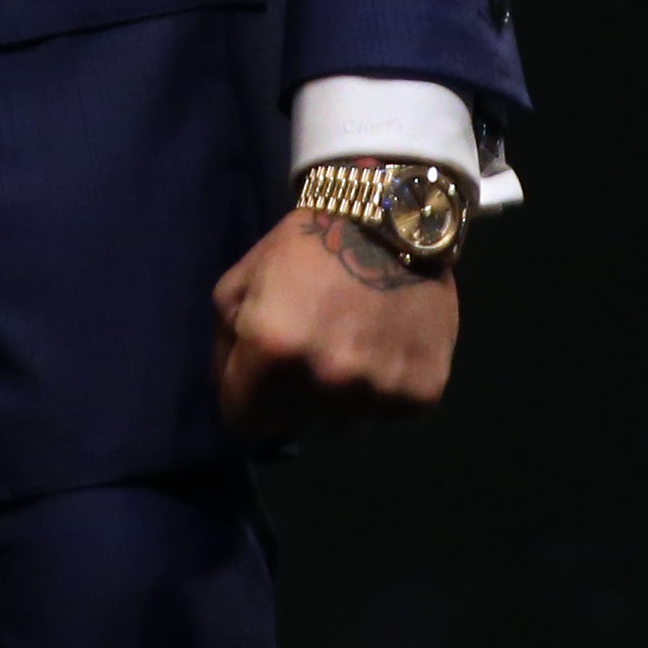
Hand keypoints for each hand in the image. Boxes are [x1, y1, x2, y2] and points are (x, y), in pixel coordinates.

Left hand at [211, 202, 459, 437]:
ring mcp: (378, 390)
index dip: (245, 399)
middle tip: (307, 354)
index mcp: (273, 349)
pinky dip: (381, 390)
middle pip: (292, 426)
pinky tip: (382, 348)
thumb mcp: (240, 283)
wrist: (391, 221)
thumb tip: (231, 394)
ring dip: (337, 397)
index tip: (258, 380)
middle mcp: (326, 379)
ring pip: (341, 424)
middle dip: (289, 398)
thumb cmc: (306, 247)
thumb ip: (226, 346)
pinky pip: (386, 414)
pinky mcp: (422, 394)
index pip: (243, 420)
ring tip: (348, 346)